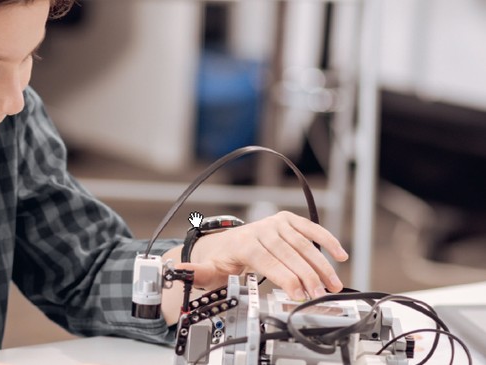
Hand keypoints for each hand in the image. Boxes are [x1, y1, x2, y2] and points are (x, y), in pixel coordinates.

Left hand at [177, 211, 347, 300]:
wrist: (225, 242)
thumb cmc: (221, 260)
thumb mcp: (209, 271)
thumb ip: (198, 273)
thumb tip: (180, 270)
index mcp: (244, 244)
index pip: (269, 261)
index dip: (286, 277)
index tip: (299, 294)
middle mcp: (261, 230)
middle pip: (289, 254)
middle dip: (307, 276)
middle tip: (321, 294)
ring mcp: (275, 223)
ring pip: (303, 243)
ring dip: (321, 264)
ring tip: (334, 283)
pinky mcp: (286, 221)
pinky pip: (309, 229)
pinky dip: (326, 240)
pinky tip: (340, 254)